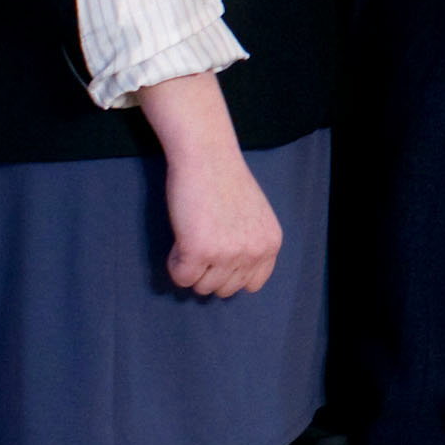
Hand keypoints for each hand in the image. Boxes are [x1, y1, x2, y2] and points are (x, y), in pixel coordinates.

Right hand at [158, 128, 283, 297]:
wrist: (207, 155)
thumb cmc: (226, 180)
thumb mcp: (255, 216)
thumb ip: (251, 244)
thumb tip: (234, 277)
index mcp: (270, 244)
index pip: (252, 284)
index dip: (230, 274)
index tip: (218, 258)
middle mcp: (253, 252)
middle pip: (225, 289)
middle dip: (208, 272)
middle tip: (200, 242)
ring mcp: (227, 253)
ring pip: (202, 287)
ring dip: (191, 268)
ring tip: (191, 237)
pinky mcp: (198, 250)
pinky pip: (181, 278)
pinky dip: (174, 264)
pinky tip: (179, 239)